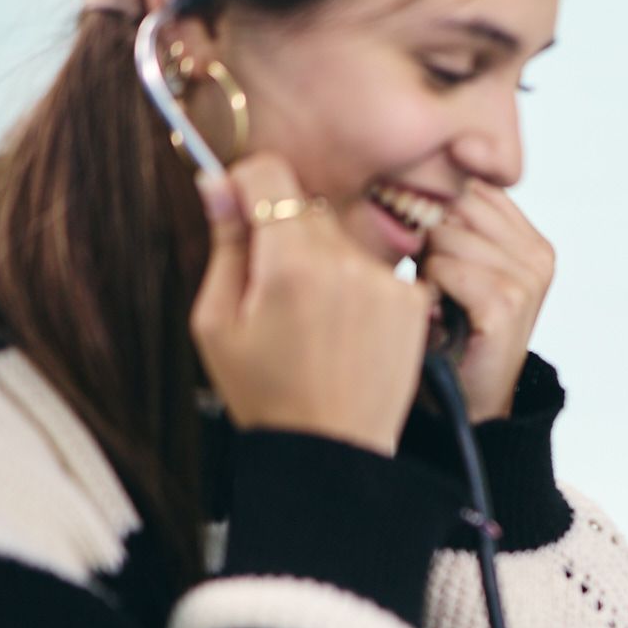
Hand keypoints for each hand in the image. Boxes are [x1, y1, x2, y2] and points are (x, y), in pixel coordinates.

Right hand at [193, 154, 429, 454]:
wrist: (330, 453)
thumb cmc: (268, 396)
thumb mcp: (218, 324)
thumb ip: (223, 246)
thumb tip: (215, 183)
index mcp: (290, 265)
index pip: (268, 173)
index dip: (245, 186)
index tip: (238, 210)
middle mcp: (345, 263)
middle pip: (305, 205)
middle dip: (283, 233)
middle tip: (273, 290)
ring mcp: (385, 280)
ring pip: (340, 237)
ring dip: (322, 261)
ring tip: (311, 319)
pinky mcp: (412, 299)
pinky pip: (375, 267)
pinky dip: (357, 286)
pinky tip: (344, 330)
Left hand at [419, 180, 553, 423]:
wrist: (464, 404)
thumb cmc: (449, 332)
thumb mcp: (454, 266)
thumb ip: (450, 221)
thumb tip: (410, 176)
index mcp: (529, 239)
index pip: (472, 186)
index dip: (437, 207)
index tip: (424, 244)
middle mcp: (538, 253)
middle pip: (456, 203)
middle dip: (429, 238)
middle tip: (431, 283)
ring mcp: (528, 278)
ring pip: (446, 233)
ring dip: (425, 268)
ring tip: (436, 302)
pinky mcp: (509, 302)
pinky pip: (446, 267)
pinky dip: (429, 289)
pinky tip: (438, 315)